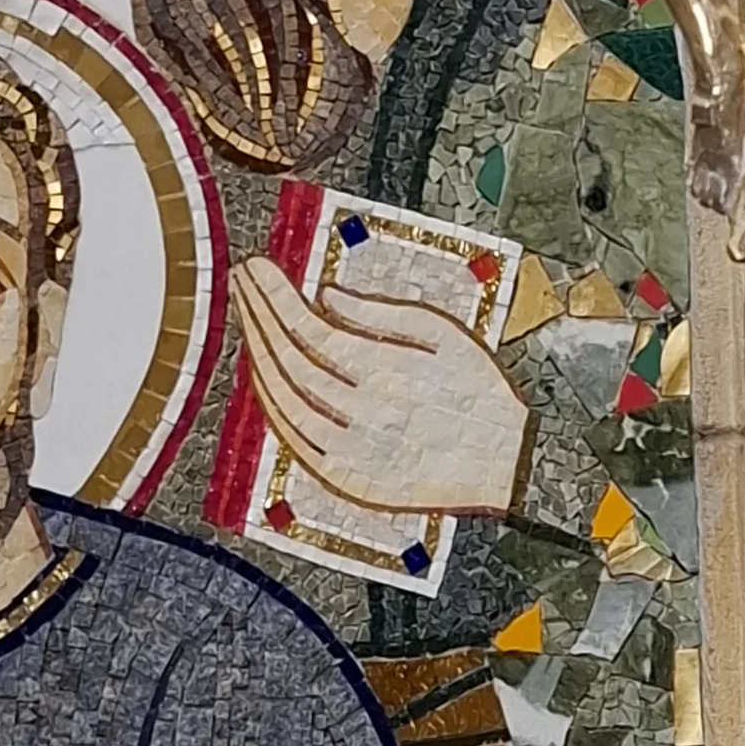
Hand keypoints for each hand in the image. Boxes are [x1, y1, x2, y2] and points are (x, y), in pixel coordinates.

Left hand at [232, 256, 529, 518]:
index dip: (276, 297)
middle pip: (288, 360)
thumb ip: (383, 314)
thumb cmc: (479, 392)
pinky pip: (291, 438)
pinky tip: (261, 374)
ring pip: (281, 400)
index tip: (256, 268)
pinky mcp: (346, 478)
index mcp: (389, 374)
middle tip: (242, 281)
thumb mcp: (446, 337)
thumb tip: (327, 294)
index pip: (310, 329)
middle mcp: (363, 413)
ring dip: (256, 355)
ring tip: (246, 318)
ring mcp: (350, 450)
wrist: (503, 464)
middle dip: (258, 314)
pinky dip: (269, 403)